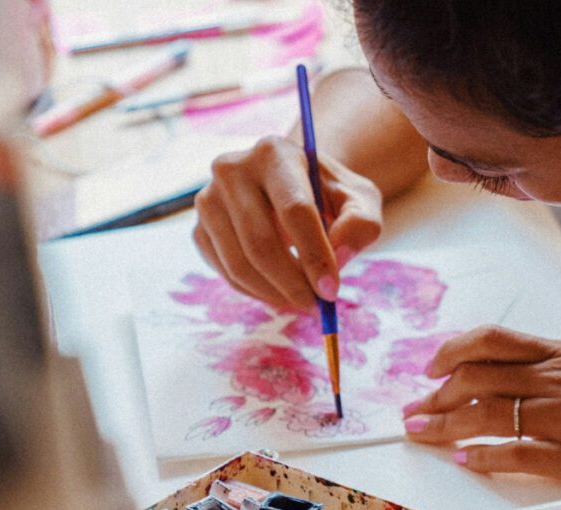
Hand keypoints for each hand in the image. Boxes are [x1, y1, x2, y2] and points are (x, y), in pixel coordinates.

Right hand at [193, 135, 381, 309]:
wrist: (292, 184)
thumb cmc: (328, 193)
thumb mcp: (360, 199)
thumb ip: (361, 223)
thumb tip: (337, 257)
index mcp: (275, 153)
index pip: (294, 210)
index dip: (314, 255)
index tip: (331, 291)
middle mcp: (232, 169)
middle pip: (261, 242)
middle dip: (293, 284)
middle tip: (318, 306)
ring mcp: (208, 199)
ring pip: (240, 264)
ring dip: (275, 294)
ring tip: (303, 301)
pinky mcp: (199, 228)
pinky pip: (226, 273)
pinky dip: (256, 292)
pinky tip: (280, 291)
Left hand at [403, 327, 560, 509]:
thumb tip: (558, 352)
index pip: (494, 342)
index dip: (453, 351)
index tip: (432, 365)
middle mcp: (560, 379)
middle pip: (477, 378)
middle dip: (434, 393)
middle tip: (412, 406)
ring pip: (487, 415)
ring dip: (443, 424)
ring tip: (419, 431)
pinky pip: (518, 455)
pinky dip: (485, 456)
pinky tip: (464, 458)